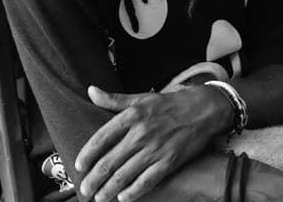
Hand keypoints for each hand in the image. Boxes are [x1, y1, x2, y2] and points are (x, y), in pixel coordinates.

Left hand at [74, 84, 227, 201]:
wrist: (204, 110)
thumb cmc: (169, 104)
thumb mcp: (141, 98)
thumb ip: (114, 99)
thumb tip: (90, 91)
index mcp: (131, 116)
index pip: (101, 138)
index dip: (87, 154)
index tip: (78, 166)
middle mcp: (141, 133)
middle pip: (109, 162)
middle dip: (94, 179)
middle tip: (84, 190)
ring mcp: (155, 149)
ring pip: (125, 175)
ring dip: (108, 190)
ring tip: (99, 198)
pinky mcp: (169, 162)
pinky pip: (146, 181)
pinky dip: (133, 192)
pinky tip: (123, 198)